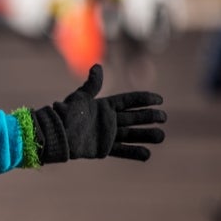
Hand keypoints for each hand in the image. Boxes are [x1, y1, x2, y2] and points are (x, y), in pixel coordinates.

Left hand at [32, 64, 165, 162]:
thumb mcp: (79, 98)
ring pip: (132, 134)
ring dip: (146, 135)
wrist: (57, 134)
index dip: (144, 99)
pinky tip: (148, 154)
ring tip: (161, 136)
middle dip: (150, 117)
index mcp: (104, 106)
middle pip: (134, 117)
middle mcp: (108, 120)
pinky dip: (134, 152)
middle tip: (163, 117)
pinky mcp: (103, 149)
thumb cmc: (66, 114)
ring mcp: (107, 135)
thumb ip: (91, 85)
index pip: (129, 101)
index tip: (160, 99)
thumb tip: (97, 66)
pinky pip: (122, 150)